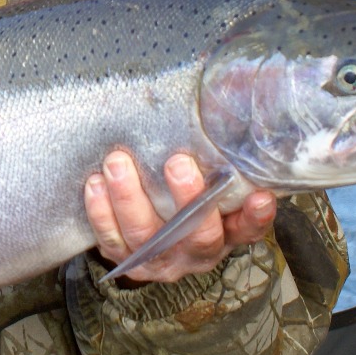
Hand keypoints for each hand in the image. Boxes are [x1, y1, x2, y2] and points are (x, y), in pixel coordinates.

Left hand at [84, 151, 275, 284]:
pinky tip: (95, 184)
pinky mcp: (127, 260)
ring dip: (129, 199)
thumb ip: (219, 152)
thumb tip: (226, 93)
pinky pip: (111, 241)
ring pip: (146, 237)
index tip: (260, 196)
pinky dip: (101, 213)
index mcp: (227, 233)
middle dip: (187, 199)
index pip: (249, 228)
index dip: (255, 216)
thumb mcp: (210, 176)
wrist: (150, 226)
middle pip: (198, 236)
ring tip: (117, 163)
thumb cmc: (187, 190)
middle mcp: (198, 252)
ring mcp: (161, 260)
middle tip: (177, 163)